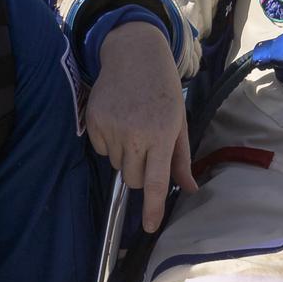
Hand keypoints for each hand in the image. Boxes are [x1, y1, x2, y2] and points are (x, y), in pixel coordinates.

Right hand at [85, 22, 196, 231]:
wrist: (134, 54)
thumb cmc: (163, 90)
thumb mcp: (179, 121)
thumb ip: (181, 158)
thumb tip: (189, 189)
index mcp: (162, 134)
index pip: (154, 180)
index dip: (151, 208)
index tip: (149, 228)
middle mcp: (135, 133)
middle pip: (133, 178)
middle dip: (140, 172)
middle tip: (147, 146)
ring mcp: (111, 127)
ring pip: (117, 165)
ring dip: (125, 155)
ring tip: (133, 126)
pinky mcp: (93, 122)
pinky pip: (101, 150)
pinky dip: (109, 143)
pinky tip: (118, 119)